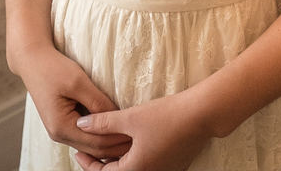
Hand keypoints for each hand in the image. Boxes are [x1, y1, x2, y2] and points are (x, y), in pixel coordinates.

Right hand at [17, 45, 130, 159]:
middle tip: (142, 139)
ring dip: (111, 143)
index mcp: (61, 127)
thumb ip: (98, 101)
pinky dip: (102, 135)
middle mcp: (59, 134)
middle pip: (95, 149)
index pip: (97, 143)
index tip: (139, 133)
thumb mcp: (79, 81)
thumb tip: (118, 116)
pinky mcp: (64, 124)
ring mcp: (61, 131)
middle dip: (118, 146)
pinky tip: (117, 128)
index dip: (119, 140)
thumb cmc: (54, 68)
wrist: (33, 61)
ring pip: (91, 146)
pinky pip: (86, 136)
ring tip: (134, 136)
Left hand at [74, 92, 211, 170]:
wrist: (203, 114)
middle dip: (101, 161)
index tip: (77, 151)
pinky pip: (147, 164)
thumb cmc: (167, 116)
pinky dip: (134, 156)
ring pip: (133, 169)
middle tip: (89, 147)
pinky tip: (131, 141)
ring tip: (108, 142)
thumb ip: (103, 123)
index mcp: (136, 170)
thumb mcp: (131, 117)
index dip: (87, 162)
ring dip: (118, 158)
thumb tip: (81, 124)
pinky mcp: (173, 164)